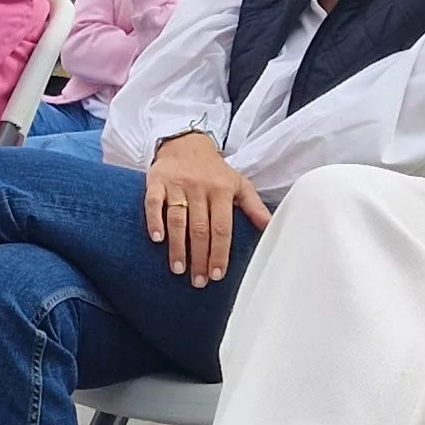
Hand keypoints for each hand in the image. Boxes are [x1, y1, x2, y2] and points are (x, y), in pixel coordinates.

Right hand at [141, 132, 266, 285]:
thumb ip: (254, 206)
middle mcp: (200, 188)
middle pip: (200, 228)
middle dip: (200, 257)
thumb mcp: (239, 184)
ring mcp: (177, 185)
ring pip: (177, 219)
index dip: (220, 252)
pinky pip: (154, 203)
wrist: (186, 143)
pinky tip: (156, 240)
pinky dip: (154, 220)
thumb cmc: (214, 171)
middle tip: (199, 281)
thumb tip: (271, 227)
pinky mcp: (157, 181)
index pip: (222, 228)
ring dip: (177, 247)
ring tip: (179, 270)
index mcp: (222, 191)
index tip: (217, 275)